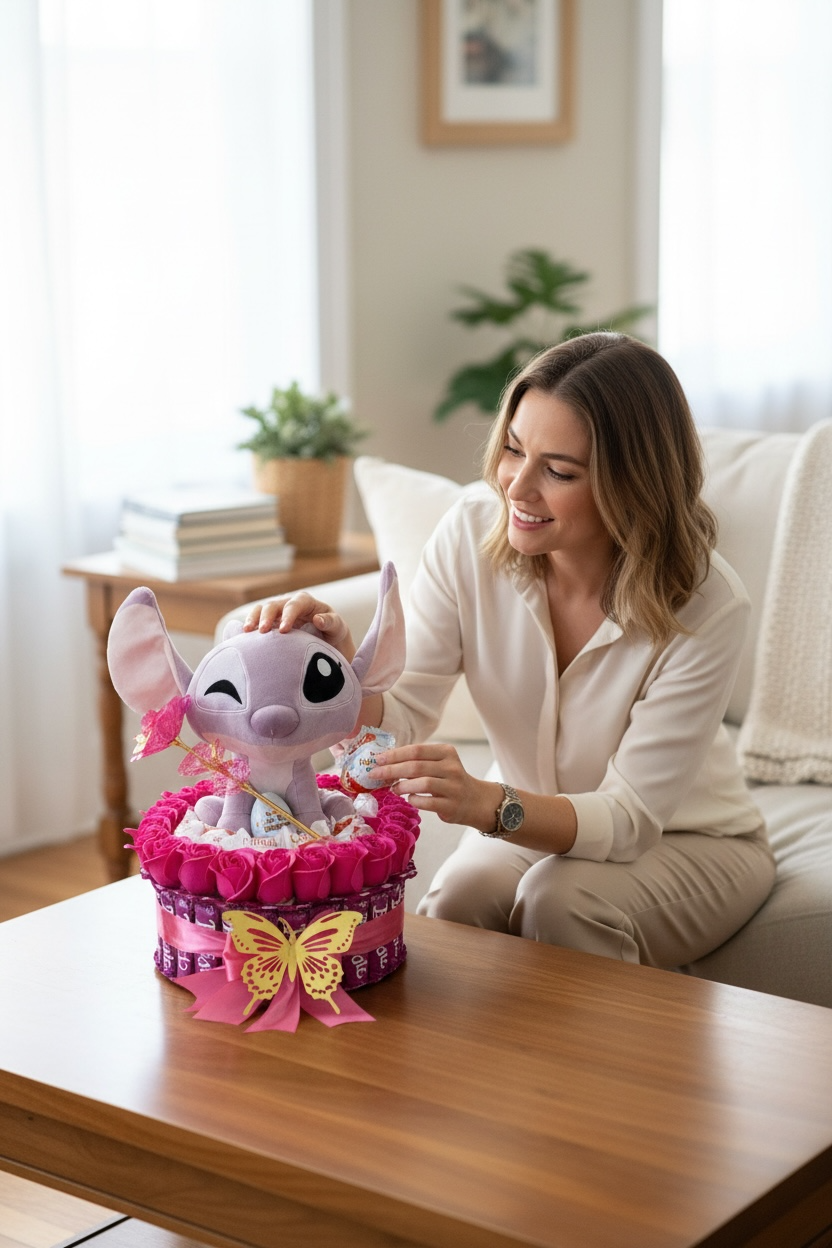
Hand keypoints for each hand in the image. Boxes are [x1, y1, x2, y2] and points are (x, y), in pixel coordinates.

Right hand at [243, 593, 355, 660]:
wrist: (326, 642)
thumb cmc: (333, 633)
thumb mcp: (337, 628)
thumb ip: (330, 622)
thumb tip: (318, 619)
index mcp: (306, 602)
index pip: (295, 604)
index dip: (288, 615)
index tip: (284, 630)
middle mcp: (289, 604)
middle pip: (274, 605)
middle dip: (266, 617)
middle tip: (261, 631)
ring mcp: (278, 613)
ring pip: (261, 610)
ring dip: (253, 619)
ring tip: (247, 631)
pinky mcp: (270, 623)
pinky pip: (256, 621)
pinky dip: (249, 627)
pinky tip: (243, 637)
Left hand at [370, 742, 499, 830]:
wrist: (475, 800)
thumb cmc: (449, 780)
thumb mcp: (439, 764)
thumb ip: (418, 761)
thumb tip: (385, 761)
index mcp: (446, 752)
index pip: (416, 750)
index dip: (395, 754)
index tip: (377, 759)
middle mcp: (452, 767)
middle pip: (416, 766)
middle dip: (391, 770)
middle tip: (375, 774)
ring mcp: (453, 787)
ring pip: (423, 783)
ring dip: (402, 786)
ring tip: (393, 788)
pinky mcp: (451, 805)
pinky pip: (428, 802)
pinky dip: (415, 800)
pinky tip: (409, 798)